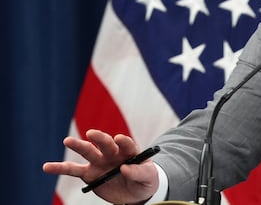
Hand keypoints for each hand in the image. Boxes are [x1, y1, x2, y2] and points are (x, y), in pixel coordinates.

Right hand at [42, 129, 158, 202]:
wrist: (136, 192)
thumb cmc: (145, 180)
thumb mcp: (148, 177)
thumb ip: (139, 172)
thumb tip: (125, 168)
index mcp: (129, 151)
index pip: (126, 143)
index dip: (123, 141)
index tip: (119, 139)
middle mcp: (113, 153)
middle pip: (105, 144)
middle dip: (100, 138)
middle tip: (92, 133)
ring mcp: (100, 162)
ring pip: (88, 152)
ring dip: (78, 146)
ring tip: (67, 141)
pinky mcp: (90, 174)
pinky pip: (73, 171)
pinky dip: (60, 168)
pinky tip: (47, 166)